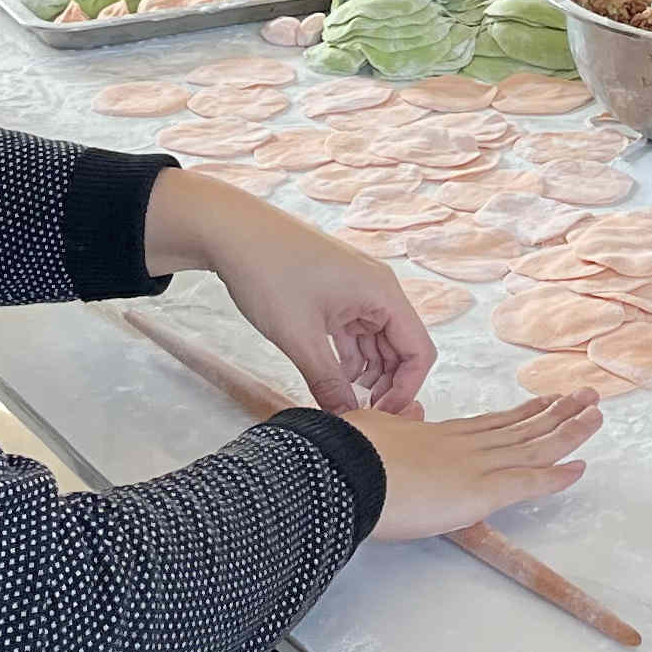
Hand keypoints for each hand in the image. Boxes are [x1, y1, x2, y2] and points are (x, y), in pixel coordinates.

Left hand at [149, 170, 435, 410]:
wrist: (232, 232)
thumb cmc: (269, 273)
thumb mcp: (299, 336)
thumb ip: (327, 382)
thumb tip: (348, 419)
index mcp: (382, 293)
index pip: (419, 351)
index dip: (406, 389)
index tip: (380, 417)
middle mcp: (377, 290)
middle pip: (401, 348)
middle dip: (386, 385)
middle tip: (360, 416)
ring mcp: (356, 290)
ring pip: (377, 342)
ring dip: (366, 374)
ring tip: (343, 402)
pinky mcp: (336, 293)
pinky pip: (355, 332)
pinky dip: (348, 358)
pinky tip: (330, 379)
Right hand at [344, 394, 603, 538]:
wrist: (346, 469)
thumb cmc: (348, 455)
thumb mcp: (370, 427)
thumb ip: (395, 425)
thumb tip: (410, 414)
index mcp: (437, 434)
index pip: (490, 423)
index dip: (522, 414)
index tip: (544, 401)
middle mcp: (463, 445)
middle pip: (520, 427)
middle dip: (556, 412)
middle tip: (585, 397)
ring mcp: (474, 465)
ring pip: (533, 446)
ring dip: (568, 430)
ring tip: (595, 414)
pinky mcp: (481, 490)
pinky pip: (528, 481)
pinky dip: (556, 476)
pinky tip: (580, 467)